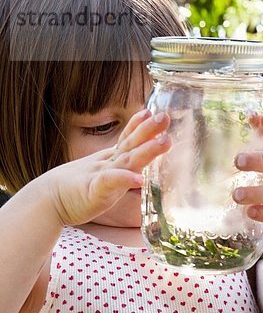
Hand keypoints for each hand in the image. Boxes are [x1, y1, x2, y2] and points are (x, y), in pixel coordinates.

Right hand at [42, 110, 170, 226]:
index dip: (139, 126)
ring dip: (146, 150)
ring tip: (164, 141)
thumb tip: (135, 172)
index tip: (152, 112)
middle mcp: (107, 165)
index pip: (126, 140)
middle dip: (149, 130)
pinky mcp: (96, 191)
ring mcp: (102, 176)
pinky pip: (112, 183)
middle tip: (165, 116)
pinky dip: (125, 179)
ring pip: (127, 160)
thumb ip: (117, 173)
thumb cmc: (74, 190)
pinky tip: (139, 178)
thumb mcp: (100, 178)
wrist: (47, 200)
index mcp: (109, 161)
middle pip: (130, 145)